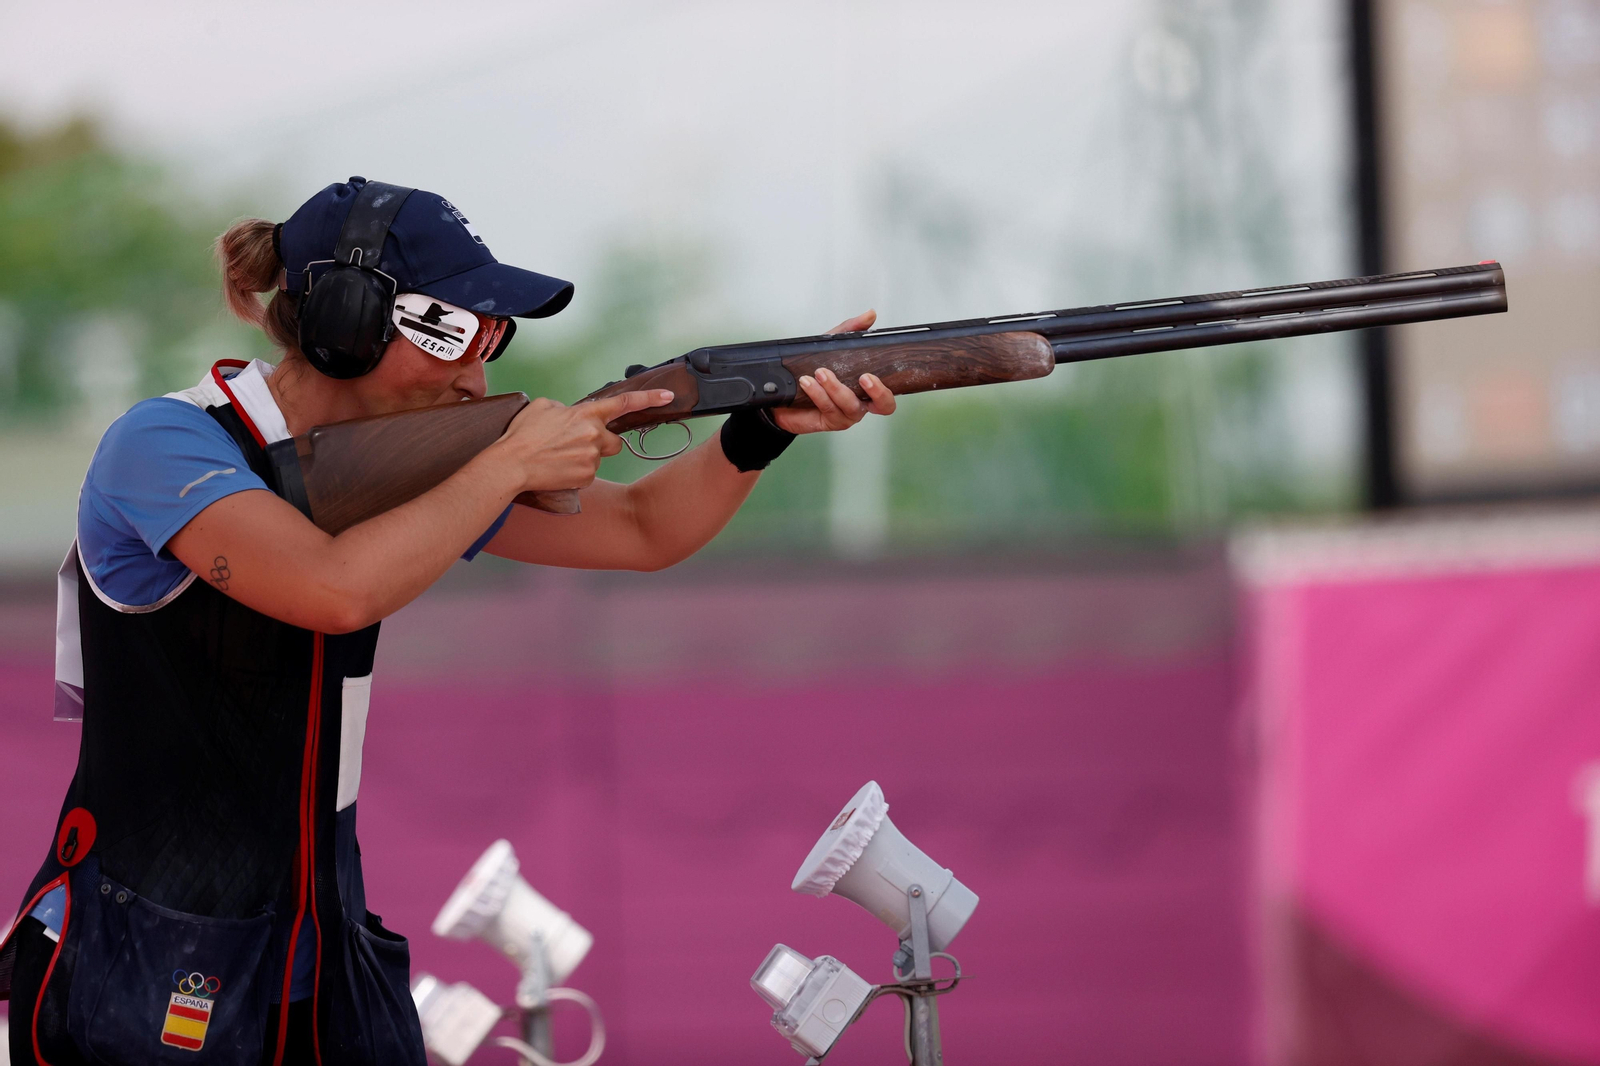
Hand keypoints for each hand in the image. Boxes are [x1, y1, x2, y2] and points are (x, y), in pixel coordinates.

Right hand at [493, 390, 673, 491]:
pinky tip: (558, 469)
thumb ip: (565, 408)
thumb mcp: (542, 407)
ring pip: (599, 458)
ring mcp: (592, 458)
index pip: (624, 403)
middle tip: (578, 444)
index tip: (668, 397)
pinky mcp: (586, 478)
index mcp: (585, 414)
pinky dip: (577, 472)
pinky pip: (589, 474)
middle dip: (602, 443)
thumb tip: (572, 415)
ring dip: (586, 457)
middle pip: (615, 441)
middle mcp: (593, 435)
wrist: (511, 464)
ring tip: (559, 456)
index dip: (649, 399)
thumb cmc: (523, 434)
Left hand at [772, 309, 898, 434]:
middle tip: (864, 378)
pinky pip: (828, 408)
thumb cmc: (812, 369)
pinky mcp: (829, 421)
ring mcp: (846, 414)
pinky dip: (818, 393)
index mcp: (867, 388)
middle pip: (884, 406)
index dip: (886, 388)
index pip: (888, 392)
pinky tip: (807, 382)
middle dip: (877, 392)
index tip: (871, 374)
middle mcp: (861, 402)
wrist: (784, 392)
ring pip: (850, 405)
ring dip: (835, 388)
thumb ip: (851, 330)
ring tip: (820, 372)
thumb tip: (870, 314)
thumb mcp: (832, 345)